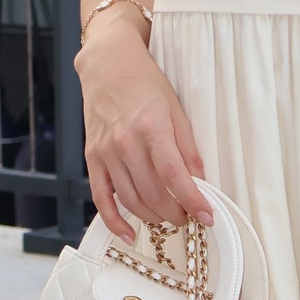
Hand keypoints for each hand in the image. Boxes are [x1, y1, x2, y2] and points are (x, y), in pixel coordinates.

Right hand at [75, 23, 212, 241]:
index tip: (207, 217)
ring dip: (153, 217)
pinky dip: (114, 220)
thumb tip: (200, 179)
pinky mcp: (92, 158)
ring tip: (169, 218)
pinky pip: (101, 198)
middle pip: (153, 194)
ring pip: (131, 200)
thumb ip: (188, 146)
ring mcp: (106, 152)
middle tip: (189, 217)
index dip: (193, 201)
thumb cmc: (146, 83)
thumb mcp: (176, 108)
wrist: (108, 65)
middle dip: (175, 213)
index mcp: (152, 129)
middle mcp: (126, 143)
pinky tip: (129, 234)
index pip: (176, 177)